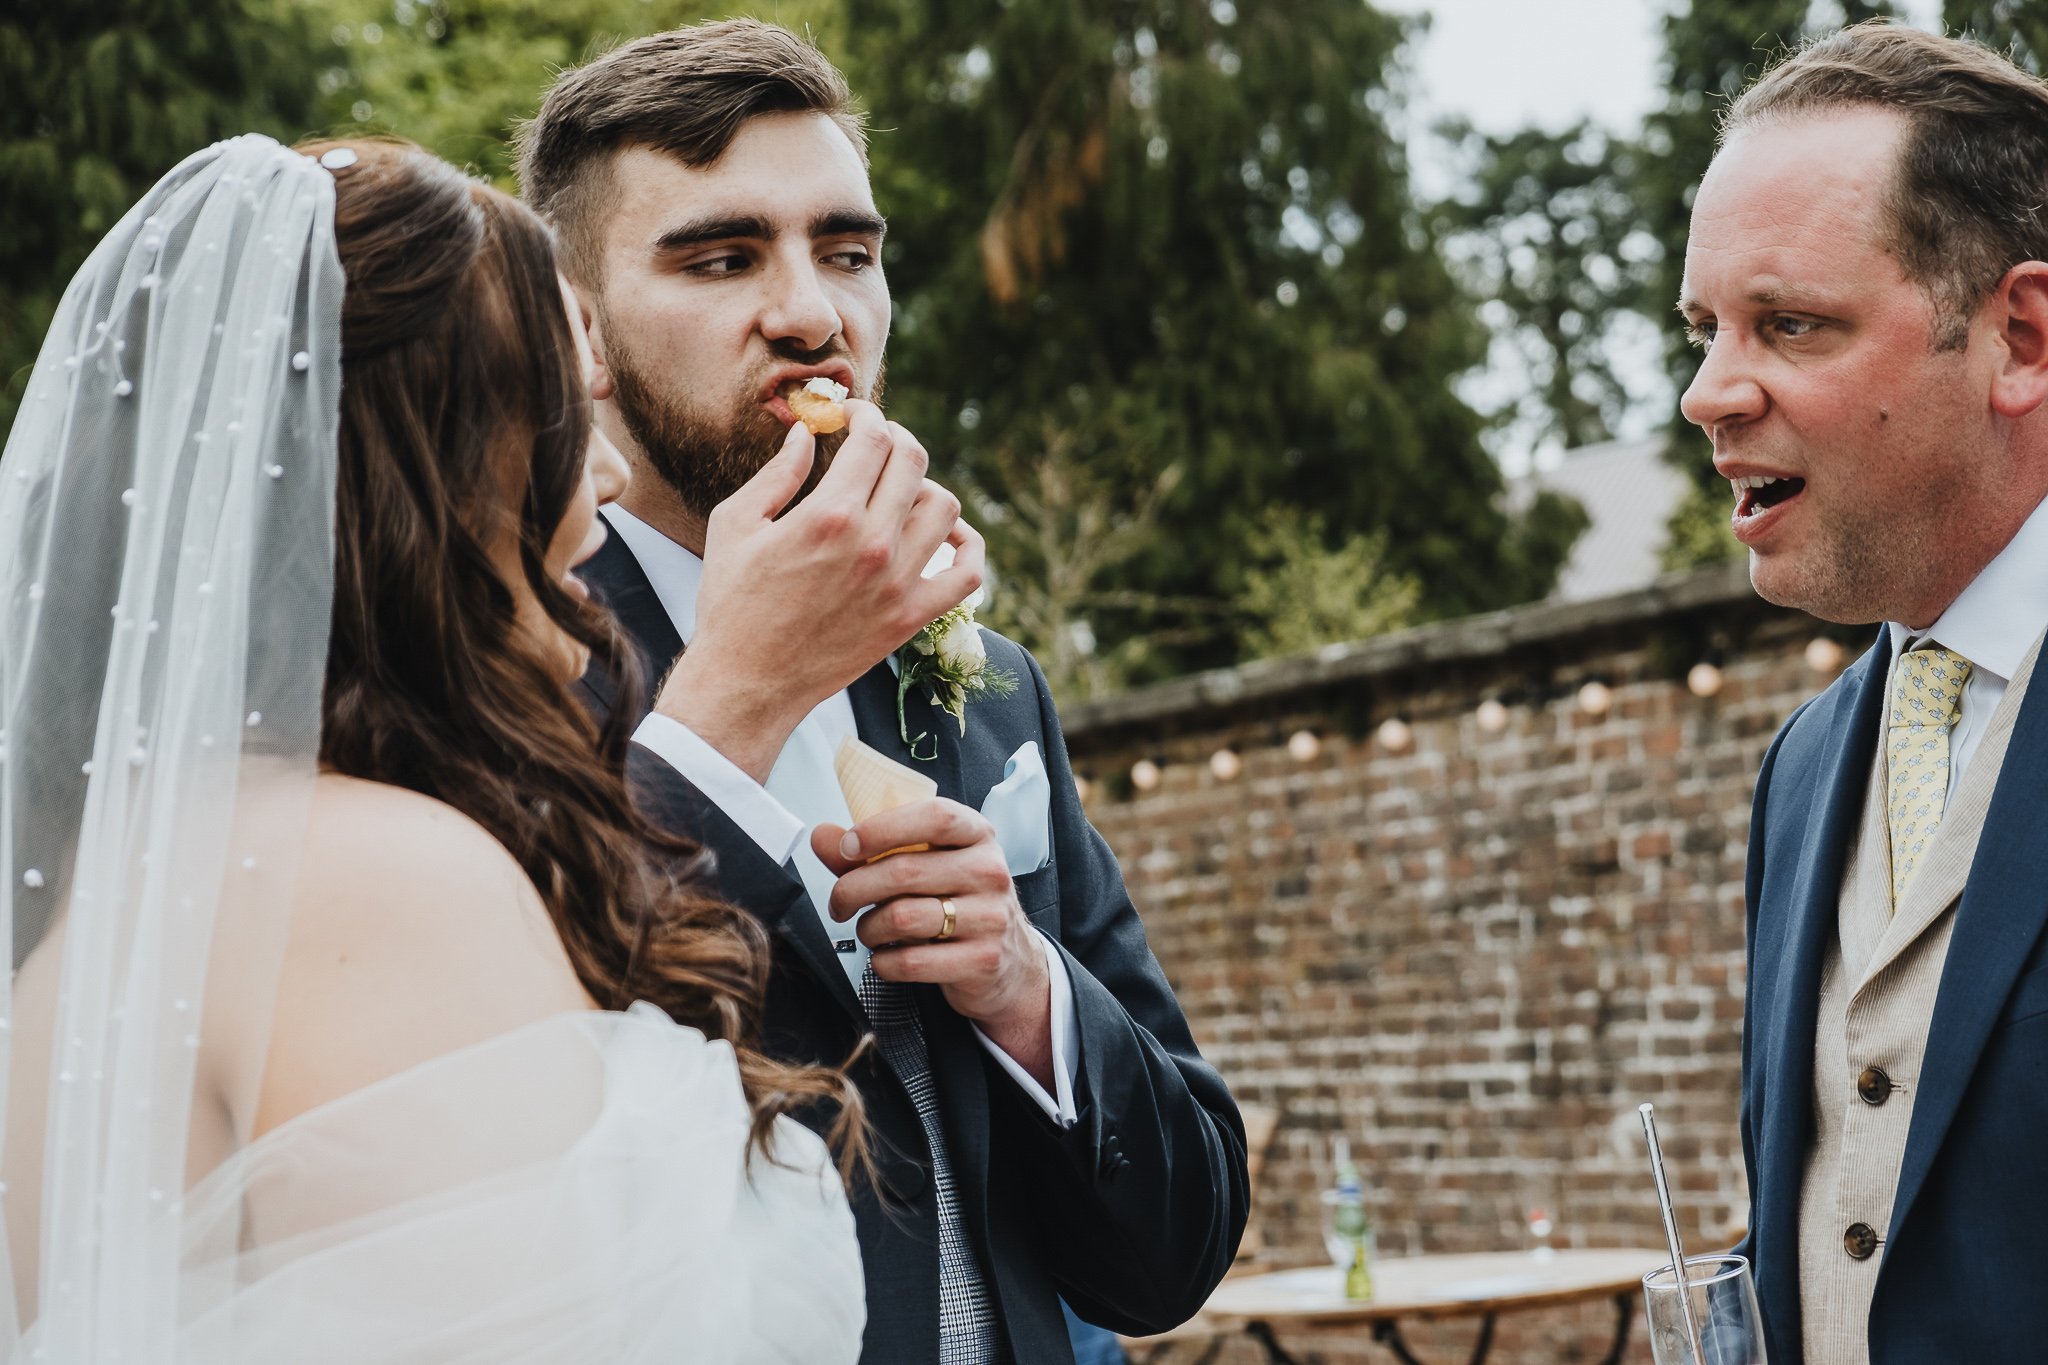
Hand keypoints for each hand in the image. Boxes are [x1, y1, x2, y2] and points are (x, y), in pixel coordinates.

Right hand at [654, 403, 984, 780]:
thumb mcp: (736, 525)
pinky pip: (968, 574)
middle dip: (895, 438)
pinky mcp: (912, 618)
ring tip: (899, 491)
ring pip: (945, 508)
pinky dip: (967, 547)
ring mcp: (899, 583)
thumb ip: (777, 474)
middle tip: (875, 443)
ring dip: (925, 486)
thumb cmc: (732, 602)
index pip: (873, 438)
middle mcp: (874, 545)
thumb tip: (806, 434)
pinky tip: (945, 536)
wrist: (748, 681)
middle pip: (913, 461)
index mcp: (829, 515)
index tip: (851, 416)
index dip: (864, 414)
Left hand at [813, 799, 1053, 1086]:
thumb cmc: (957, 902)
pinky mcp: (983, 959)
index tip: (847, 846)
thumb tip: (823, 836)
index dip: (882, 829)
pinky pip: (912, 961)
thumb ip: (873, 850)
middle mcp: (989, 871)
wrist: (1008, 962)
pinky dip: (884, 963)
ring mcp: (991, 916)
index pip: (933, 817)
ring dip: (868, 928)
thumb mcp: (925, 865)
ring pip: (903, 918)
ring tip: (868, 930)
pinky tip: (886, 957)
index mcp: (977, 834)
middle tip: (839, 902)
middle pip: (905, 871)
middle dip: (853, 889)